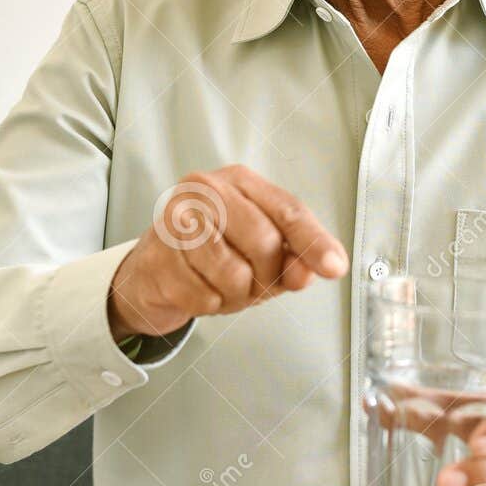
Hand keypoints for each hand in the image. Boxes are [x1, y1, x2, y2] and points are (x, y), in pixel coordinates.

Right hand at [107, 165, 348, 340]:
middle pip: (264, 241)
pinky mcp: (157, 256)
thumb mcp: (259, 255)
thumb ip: (291, 260)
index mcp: (239, 181)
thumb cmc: (212, 257)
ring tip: (220, 285)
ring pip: (233, 273)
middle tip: (253, 284)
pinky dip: (208, 304)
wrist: (151, 273)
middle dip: (267, 276)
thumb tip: (309, 272)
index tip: (334, 267)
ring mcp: (176, 221)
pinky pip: (203, 296)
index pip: (288, 210)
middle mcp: (205, 190)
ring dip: (235, 295)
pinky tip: (197, 290)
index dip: (314, 241)